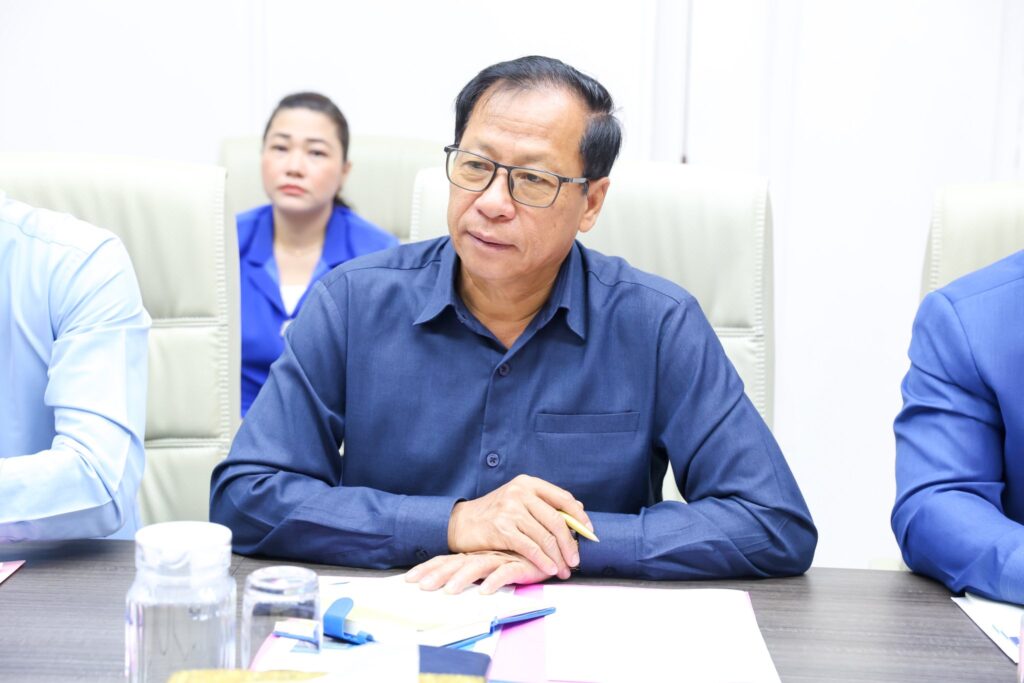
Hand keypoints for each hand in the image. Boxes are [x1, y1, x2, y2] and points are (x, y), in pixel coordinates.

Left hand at [405, 550, 556, 593]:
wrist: (547, 548)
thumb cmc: (517, 557)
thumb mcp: (492, 563)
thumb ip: (474, 567)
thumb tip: (448, 582)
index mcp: (475, 554)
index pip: (447, 560)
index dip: (429, 568)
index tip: (409, 578)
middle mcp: (484, 555)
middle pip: (456, 563)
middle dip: (437, 574)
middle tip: (421, 586)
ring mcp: (501, 558)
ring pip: (477, 567)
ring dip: (463, 579)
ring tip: (450, 592)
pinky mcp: (519, 563)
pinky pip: (505, 573)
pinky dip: (495, 581)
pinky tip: (485, 591)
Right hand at [447, 474, 591, 578]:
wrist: (461, 522)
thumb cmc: (494, 513)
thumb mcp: (518, 499)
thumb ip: (544, 503)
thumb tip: (578, 508)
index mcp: (528, 483)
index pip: (563, 498)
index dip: (579, 517)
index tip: (589, 532)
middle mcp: (520, 492)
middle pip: (556, 521)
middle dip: (570, 544)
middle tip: (576, 561)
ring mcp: (510, 509)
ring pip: (545, 536)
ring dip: (558, 557)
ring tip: (564, 570)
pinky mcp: (502, 528)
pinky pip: (530, 547)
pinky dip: (542, 560)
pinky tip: (549, 569)